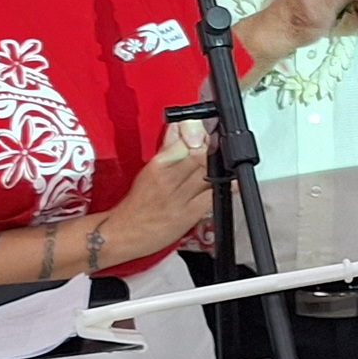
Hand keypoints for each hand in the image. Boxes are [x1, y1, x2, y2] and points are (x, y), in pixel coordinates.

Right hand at [101, 117, 213, 265]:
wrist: (126, 232)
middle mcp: (169, 178)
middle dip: (214, 146)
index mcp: (159, 163)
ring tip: (226, 162)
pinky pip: (213, 195)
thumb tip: (180, 125)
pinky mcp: (189, 213)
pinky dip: (226, 186)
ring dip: (221, 164)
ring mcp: (180, 196)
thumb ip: (169, 146)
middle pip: (200, 152)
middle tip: (221, 146)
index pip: (185, 138)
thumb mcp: (150, 168)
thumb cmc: (138, 202)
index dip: (202, 132)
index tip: (210, 131)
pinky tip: (232, 181)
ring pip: (208, 171)